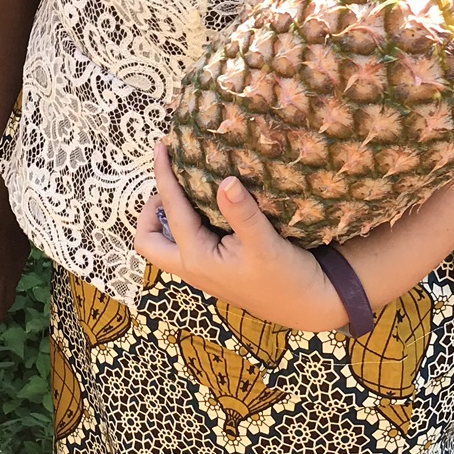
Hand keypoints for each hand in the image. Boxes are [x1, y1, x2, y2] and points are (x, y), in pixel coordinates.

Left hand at [133, 141, 349, 330]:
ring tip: (184, 191)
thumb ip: (243, 213)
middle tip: (168, 184)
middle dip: (148, 212)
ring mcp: (200, 271)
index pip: (171, 211)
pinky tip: (205, 206)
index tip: (161, 148)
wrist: (305, 305)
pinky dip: (183, 224)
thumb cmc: (285, 278)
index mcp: (197, 259)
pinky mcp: (212, 269)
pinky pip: (185, 244)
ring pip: (164, 245)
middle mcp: (191, 267)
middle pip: (148, 241)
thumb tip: (225, 181)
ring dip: (163, 219)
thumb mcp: (266, 243)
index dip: (164, 176)